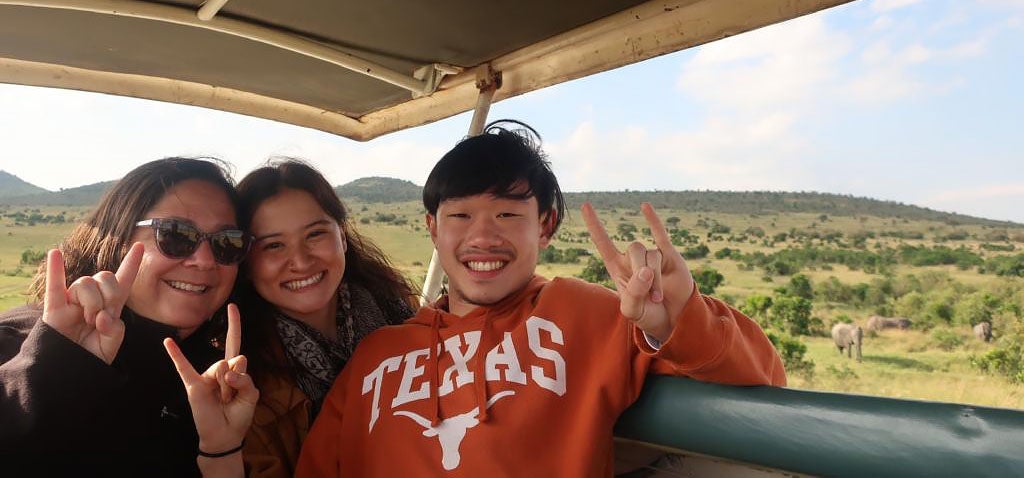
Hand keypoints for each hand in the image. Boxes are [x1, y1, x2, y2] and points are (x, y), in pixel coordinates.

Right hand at [42, 243, 143, 363]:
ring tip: (87, 320)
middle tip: (102, 317)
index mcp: (110, 306)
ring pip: (86, 283)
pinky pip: (54, 285)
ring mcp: (72, 300)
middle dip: (110, 295)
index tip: (139, 246)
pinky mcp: (54, 308)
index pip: (123, 280)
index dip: (131, 264)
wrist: (69, 369)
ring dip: (91, 302)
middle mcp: (92, 298)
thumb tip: (102, 317)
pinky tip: (55, 253)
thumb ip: (114, 331)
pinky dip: (55, 269)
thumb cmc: (90, 356)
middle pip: (106, 276)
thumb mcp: (111, 345)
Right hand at [164, 304, 257, 455]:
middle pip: (234, 360)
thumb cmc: (239, 414)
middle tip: (234, 398)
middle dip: (238, 381)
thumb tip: (229, 367)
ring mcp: (205, 376)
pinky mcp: (194, 385)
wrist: (225, 435)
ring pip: (222, 368)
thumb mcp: (252, 395)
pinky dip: (175, 355)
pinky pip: (184, 367)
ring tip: (224, 401)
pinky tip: (168, 341)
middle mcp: (218, 369)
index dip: (234, 325)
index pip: (234, 342)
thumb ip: (246, 378)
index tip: (232, 306)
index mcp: (233, 369)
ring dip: (227, 387)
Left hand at [581, 202, 694, 341]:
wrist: (673, 320)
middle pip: (634, 248)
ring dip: (656, 277)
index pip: (603, 243)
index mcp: (618, 269)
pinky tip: (644, 206)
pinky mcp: (670, 256)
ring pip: (652, 253)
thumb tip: (644, 271)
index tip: (585, 205)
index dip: (595, 225)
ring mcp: (651, 256)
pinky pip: (661, 235)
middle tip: (652, 298)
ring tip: (659, 297)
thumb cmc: (648, 316)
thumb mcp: (633, 311)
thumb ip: (634, 293)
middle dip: (642, 272)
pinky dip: (652, 221)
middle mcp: (633, 259)